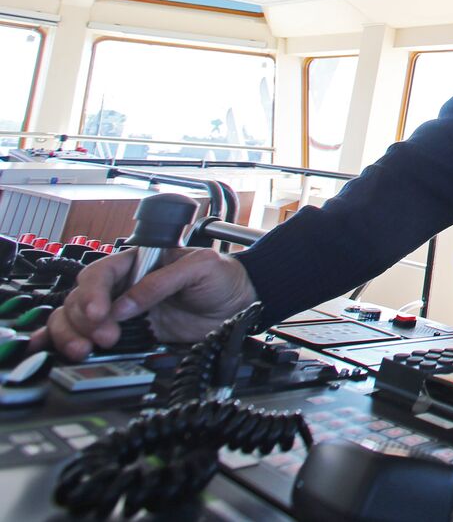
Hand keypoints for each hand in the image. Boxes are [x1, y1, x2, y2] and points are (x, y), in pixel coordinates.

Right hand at [30, 248, 258, 360]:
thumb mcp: (201, 267)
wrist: (239, 305)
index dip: (93, 293)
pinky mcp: (127, 334)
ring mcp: (121, 312)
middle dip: (84, 320)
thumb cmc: (223, 277)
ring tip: (85, 350)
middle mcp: (123, 286)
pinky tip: (52, 349)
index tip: (99, 313)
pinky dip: (62, 342)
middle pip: (80, 299)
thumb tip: (127, 303)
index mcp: (137, 263)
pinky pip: (85, 336)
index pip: (101, 273)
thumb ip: (163, 281)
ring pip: (74, 318)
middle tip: (106, 336)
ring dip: (71, 334)